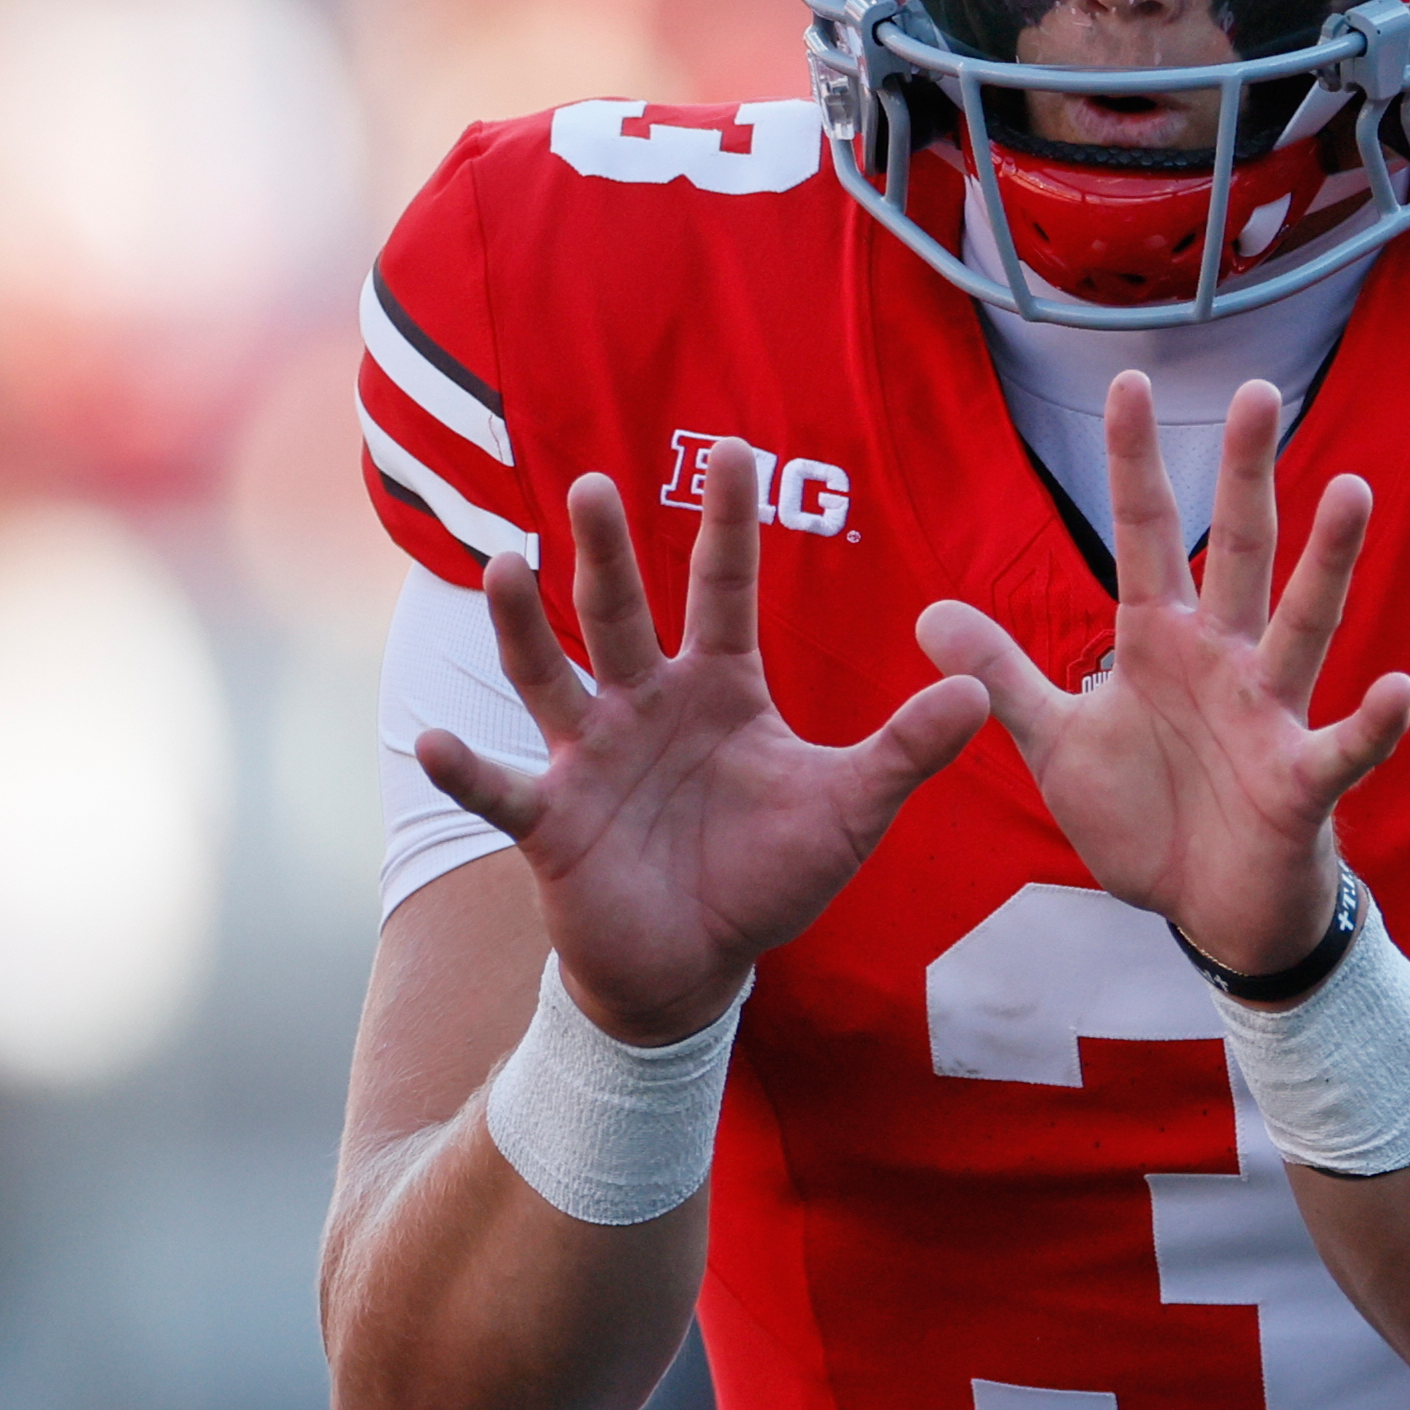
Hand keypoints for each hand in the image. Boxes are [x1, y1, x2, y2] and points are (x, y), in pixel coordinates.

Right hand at [416, 442, 987, 1043]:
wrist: (698, 961)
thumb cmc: (767, 874)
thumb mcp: (849, 809)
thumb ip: (905, 750)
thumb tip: (979, 691)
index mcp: (719, 688)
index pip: (724, 589)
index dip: (727, 524)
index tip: (732, 448)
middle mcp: (645, 705)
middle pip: (621, 613)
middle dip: (607, 552)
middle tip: (592, 484)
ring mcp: (590, 758)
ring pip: (549, 676)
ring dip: (522, 624)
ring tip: (507, 565)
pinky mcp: (552, 822)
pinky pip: (501, 790)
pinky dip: (467, 770)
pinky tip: (431, 742)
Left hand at [918, 374, 1409, 973]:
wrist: (1207, 911)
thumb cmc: (1148, 817)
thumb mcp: (1056, 743)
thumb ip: (1003, 676)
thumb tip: (927, 613)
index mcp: (1161, 643)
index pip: (1145, 535)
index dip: (1133, 463)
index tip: (1126, 381)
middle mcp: (1223, 661)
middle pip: (1236, 552)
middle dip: (1245, 476)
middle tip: (1257, 392)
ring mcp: (1267, 716)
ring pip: (1302, 625)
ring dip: (1327, 564)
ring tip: (1351, 491)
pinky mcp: (1300, 784)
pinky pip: (1341, 748)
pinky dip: (1372, 724)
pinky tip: (1397, 689)